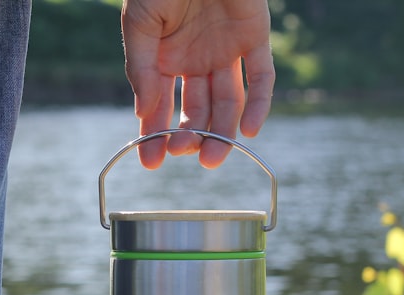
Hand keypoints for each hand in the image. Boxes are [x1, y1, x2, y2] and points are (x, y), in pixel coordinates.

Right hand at [121, 0, 274, 168]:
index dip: (156, 135)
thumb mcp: (140, 24)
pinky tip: (250, 132)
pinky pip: (262, 79)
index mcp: (166, 58)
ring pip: (228, 103)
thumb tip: (144, 113)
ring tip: (212, 157)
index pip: (161, 107)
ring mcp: (227, 51)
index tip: (150, 162)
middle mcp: (197, 61)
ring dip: (221, 132)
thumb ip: (142, 68)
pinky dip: (260, 106)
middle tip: (185, 154)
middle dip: (190, 136)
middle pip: (197, 111)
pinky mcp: (256, 38)